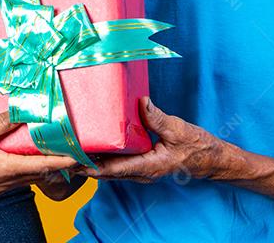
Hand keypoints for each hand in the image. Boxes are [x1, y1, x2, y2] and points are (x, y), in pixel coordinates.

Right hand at [0, 111, 76, 194]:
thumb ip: (2, 121)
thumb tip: (22, 110)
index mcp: (8, 168)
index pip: (44, 165)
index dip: (64, 160)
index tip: (80, 156)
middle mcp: (9, 181)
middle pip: (41, 174)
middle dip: (58, 164)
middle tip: (73, 151)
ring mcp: (1, 186)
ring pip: (30, 177)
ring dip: (43, 167)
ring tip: (55, 153)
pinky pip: (19, 178)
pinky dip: (28, 169)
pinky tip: (27, 158)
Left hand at [85, 97, 224, 182]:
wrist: (209, 158)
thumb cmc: (195, 146)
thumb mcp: (177, 128)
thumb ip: (156, 117)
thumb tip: (140, 101)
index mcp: (148, 167)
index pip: (112, 171)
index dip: (91, 167)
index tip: (73, 160)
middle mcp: (142, 173)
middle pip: (106, 173)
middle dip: (85, 165)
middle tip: (64, 152)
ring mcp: (142, 171)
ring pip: (111, 170)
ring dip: (93, 162)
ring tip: (72, 150)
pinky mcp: (143, 164)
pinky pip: (119, 164)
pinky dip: (104, 158)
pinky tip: (94, 147)